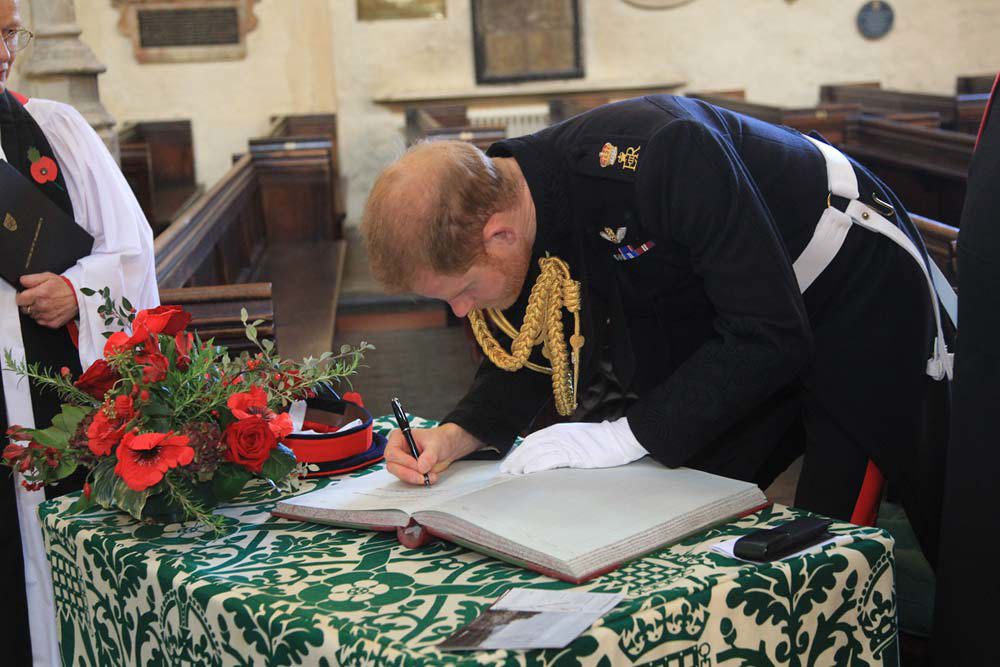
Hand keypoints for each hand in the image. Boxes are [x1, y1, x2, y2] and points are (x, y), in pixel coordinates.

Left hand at [16, 273, 77, 328]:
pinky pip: (40, 322)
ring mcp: (47, 316)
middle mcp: (42, 306)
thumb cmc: (64, 286)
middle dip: (28, 304)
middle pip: (24, 309)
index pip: (19, 300)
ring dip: (36, 311)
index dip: (21, 296)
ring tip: (46, 304)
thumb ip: (31, 279)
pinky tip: (50, 310)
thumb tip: (21, 282)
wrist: (79, 296)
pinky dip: (43, 317)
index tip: (26, 295)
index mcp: (39, 294)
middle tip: (38, 298)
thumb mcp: (47, 276)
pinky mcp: (52, 323)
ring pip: (32, 315)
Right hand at [385, 422, 483, 484]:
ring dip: (415, 478)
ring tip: (431, 476)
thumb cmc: (439, 440)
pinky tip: (429, 477)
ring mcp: (401, 462)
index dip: (404, 461)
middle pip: (393, 466)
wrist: (446, 447)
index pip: (392, 452)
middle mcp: (397, 450)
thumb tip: (421, 467)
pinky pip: (407, 479)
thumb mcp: (436, 444)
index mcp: (399, 437)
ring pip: (400, 475)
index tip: (418, 466)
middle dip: (409, 473)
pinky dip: (418, 480)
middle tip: (424, 476)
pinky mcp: (407, 471)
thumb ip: (429, 455)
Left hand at [499, 417, 647, 474]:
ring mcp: (565, 445)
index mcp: (557, 430)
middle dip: (516, 459)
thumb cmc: (601, 440)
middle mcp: (558, 435)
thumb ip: (561, 443)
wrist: (620, 438)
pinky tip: (529, 473)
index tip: (509, 463)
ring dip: (522, 464)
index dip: (518, 452)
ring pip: (536, 454)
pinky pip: (550, 460)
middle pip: (529, 447)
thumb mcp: (577, 438)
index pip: (531, 441)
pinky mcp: (574, 455)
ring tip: (513, 474)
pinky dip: (537, 466)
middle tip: (505, 472)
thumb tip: (547, 455)